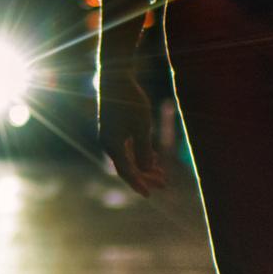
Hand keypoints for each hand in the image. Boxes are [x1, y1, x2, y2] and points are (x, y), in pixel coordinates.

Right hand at [97, 73, 165, 196]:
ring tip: (162, 174)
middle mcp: (108, 144)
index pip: (126, 171)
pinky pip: (127, 149)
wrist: (116, 79)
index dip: (138, 184)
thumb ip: (144, 150)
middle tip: (164, 184)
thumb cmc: (130, 101)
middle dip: (146, 177)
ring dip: (144, 167)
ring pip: (128, 158)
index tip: (150, 194)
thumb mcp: (142, 126)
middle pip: (128, 167)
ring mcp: (110, 137)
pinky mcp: (114, 130)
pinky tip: (154, 158)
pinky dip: (140, 155)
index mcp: (112, 145)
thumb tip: (146, 169)